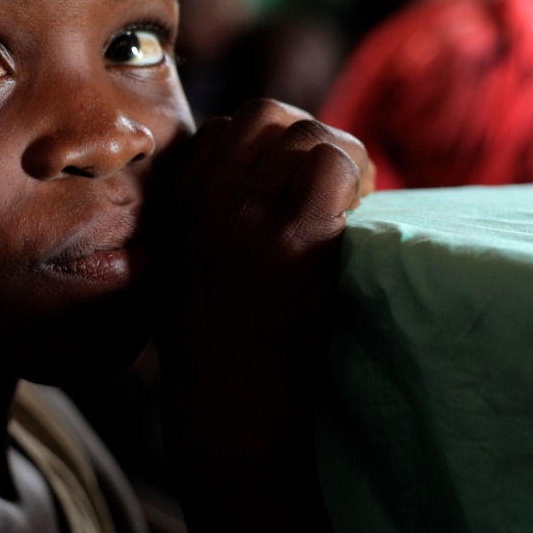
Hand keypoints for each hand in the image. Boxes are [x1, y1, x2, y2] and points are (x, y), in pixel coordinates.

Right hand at [143, 99, 368, 532]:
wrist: (227, 417)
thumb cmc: (216, 355)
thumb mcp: (187, 270)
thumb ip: (211, 217)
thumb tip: (274, 175)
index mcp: (173, 203)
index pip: (226, 127)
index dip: (272, 145)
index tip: (294, 180)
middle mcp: (202, 197)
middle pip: (268, 114)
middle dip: (308, 135)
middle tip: (333, 182)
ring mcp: (245, 213)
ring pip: (309, 132)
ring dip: (341, 157)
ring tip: (353, 197)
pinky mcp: (294, 236)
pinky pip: (335, 163)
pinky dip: (357, 177)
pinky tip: (359, 212)